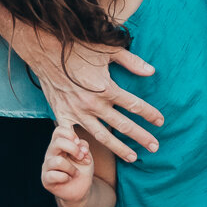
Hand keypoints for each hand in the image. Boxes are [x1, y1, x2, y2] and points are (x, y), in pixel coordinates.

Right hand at [33, 42, 161, 161]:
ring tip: (133, 158)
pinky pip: (72, 136)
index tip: (160, 121)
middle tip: (155, 147)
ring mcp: (78, 112)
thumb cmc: (78, 48)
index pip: (135, 105)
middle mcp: (94, 104)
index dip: (150, 114)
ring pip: (102, 136)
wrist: (46, 51)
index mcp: (107, 88)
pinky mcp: (62, 115)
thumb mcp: (108, 50)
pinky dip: (80, 147)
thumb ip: (131, 62)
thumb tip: (152, 72)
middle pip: (123, 125)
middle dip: (141, 137)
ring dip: (119, 148)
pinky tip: (89, 157)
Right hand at [41, 124, 94, 206]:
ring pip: (58, 161)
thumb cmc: (82, 168)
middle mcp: (51, 153)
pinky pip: (54, 175)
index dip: (70, 134)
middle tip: (81, 157)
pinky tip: (68, 179)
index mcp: (59, 144)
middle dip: (74, 150)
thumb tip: (79, 144)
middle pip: (58, 143)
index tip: (79, 144)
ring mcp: (47, 166)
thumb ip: (83, 146)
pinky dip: (66, 178)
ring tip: (76, 173)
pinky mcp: (46, 179)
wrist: (81, 188)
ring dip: (72, 168)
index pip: (59, 131)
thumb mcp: (86, 154)